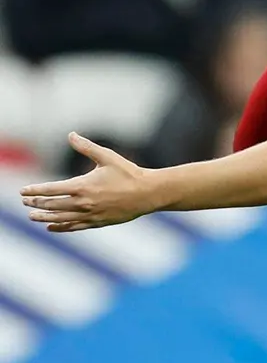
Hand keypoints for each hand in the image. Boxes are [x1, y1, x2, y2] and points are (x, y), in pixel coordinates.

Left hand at [21, 133, 153, 231]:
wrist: (148, 193)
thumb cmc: (129, 173)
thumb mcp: (107, 157)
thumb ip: (86, 147)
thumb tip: (70, 134)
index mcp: (83, 186)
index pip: (51, 189)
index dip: (34, 190)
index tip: (23, 191)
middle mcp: (84, 202)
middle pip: (52, 205)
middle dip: (36, 203)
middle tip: (25, 202)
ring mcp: (90, 214)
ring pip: (60, 218)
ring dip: (44, 217)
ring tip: (32, 216)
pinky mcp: (98, 222)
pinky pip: (74, 227)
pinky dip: (60, 227)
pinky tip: (51, 227)